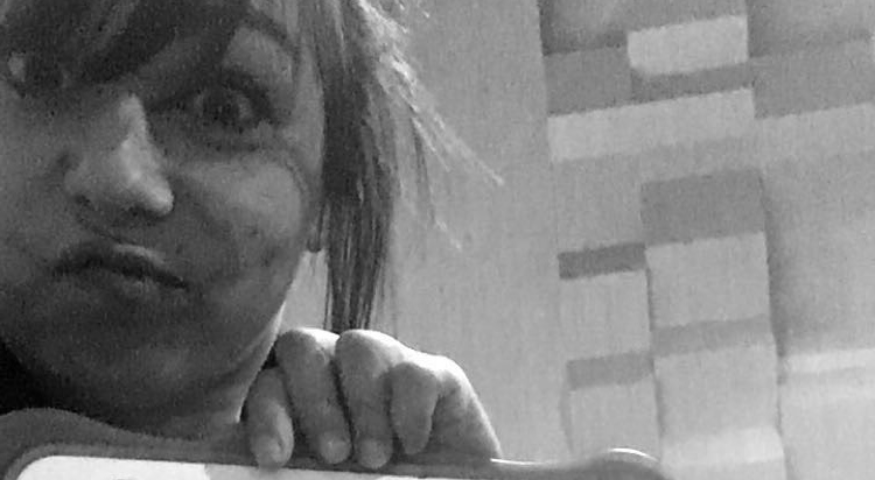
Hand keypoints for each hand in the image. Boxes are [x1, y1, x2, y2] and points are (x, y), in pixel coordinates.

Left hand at [244, 328, 500, 468]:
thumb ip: (304, 472)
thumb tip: (282, 469)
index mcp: (300, 406)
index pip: (267, 383)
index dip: (265, 413)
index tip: (274, 458)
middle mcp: (338, 376)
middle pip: (302, 346)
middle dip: (314, 401)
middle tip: (334, 454)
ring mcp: (388, 371)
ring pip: (358, 346)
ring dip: (363, 405)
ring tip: (375, 458)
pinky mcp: (438, 377)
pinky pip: (413, 370)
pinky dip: (409, 410)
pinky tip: (412, 445)